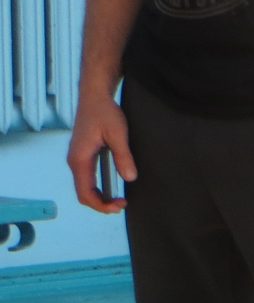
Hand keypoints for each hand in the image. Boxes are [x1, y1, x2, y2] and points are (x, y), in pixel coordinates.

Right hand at [65, 91, 136, 212]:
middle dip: (101, 203)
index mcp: (80, 159)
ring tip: (118, 200)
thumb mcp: (118, 133)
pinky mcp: (82, 155)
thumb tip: (130, 178)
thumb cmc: (105, 112)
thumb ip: (123, 156)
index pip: (85, 192)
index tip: (119, 206)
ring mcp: (77, 158)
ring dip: (99, 196)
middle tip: (122, 205)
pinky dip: (98, 186)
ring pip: (84, 186)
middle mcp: (74, 162)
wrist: (94, 96)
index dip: (101, 204)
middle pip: (83, 193)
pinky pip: (87, 177)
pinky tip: (112, 186)